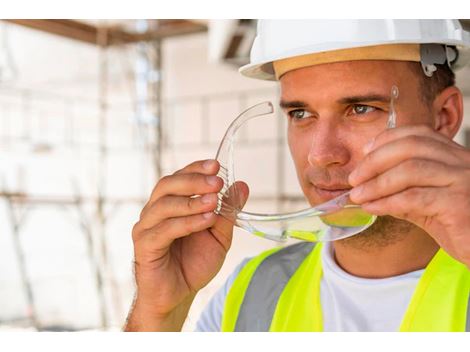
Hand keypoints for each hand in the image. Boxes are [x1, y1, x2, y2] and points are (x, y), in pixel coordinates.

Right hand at [126, 159, 247, 329]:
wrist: (179, 294)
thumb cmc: (195, 262)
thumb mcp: (219, 234)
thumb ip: (228, 210)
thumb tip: (242, 185)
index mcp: (170, 203)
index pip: (179, 177)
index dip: (196, 168)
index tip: (216, 165)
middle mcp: (154, 211)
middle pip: (167, 185)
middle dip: (194, 181)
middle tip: (217, 182)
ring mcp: (146, 227)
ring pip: (164, 205)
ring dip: (192, 201)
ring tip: (214, 201)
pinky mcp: (144, 246)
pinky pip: (164, 229)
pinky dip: (187, 222)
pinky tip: (206, 220)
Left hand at [348, 125, 469, 267]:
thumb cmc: (461, 226)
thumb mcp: (428, 203)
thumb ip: (404, 191)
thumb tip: (368, 187)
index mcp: (455, 156)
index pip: (418, 134)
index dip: (387, 139)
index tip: (364, 152)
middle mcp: (463, 162)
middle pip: (410, 146)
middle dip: (375, 161)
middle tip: (354, 179)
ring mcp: (464, 181)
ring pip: (410, 170)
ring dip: (376, 183)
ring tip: (358, 196)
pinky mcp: (459, 204)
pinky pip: (413, 198)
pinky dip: (386, 202)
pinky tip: (372, 208)